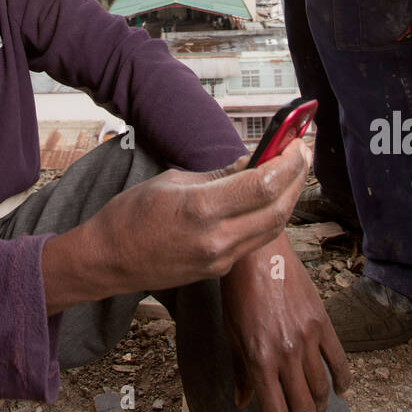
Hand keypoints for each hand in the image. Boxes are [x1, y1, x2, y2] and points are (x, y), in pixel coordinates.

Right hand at [40, 141, 311, 314]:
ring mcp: (220, 260)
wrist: (108, 260)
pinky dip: (270, 216)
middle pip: (278, 209)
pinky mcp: (219, 270)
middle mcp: (217, 240)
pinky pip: (256, 241)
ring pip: (273, 228)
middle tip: (302, 152)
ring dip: (289, 198)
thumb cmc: (132, 214)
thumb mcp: (174, 181)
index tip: (297, 142)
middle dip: (296, 178)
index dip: (288, 162)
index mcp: (201, 209)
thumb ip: (219, 175)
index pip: (263, 185)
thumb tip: (252, 163)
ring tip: (293, 171)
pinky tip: (269, 196)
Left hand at [220, 230, 350, 411]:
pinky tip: (339, 392)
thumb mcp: (231, 334)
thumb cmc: (238, 294)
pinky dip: (342, 381)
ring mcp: (307, 339)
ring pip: (321, 391)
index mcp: (259, 362)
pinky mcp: (323, 323)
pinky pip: (339, 361)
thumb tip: (244, 404)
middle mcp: (286, 355)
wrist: (258, 254)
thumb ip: (240, 372)